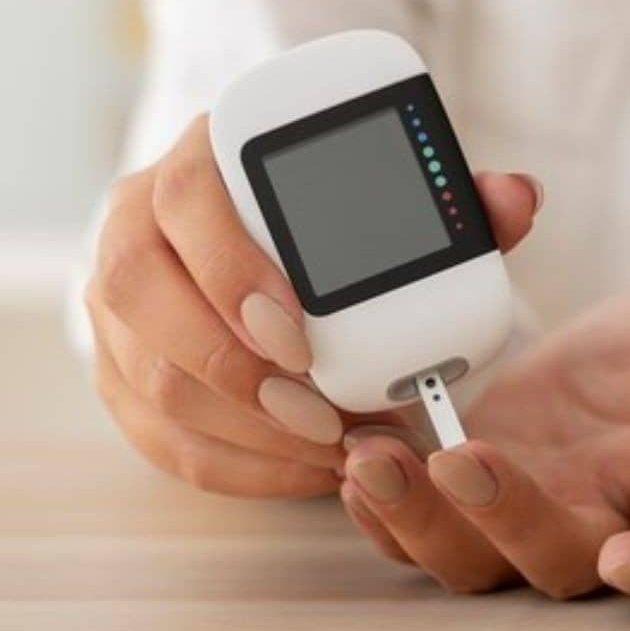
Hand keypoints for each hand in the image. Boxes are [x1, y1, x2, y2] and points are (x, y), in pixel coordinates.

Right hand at [86, 113, 541, 497]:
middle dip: (235, 369)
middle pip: (143, 294)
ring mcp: (114, 304)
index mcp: (200, 159)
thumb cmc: (327, 215)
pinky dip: (237, 464)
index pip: (186, 199)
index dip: (232, 268)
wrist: (254, 234)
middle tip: (323, 414)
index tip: (297, 331)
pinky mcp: (117, 371)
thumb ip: (452, 198)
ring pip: (149, 376)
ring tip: (332, 447)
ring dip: (244, 427)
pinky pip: (158, 435)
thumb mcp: (387, 191)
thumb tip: (515, 200)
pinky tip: (306, 471)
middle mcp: (136, 225)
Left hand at [337, 294, 629, 596]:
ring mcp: (521, 520)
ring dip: (418, 519)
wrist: (609, 365)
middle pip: (555, 562)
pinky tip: (352, 456)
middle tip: (465, 458)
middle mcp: (595, 526)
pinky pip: (411, 533)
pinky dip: (377, 508)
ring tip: (375, 456)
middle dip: (507, 520)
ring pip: (470, 561)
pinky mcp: (458, 503)